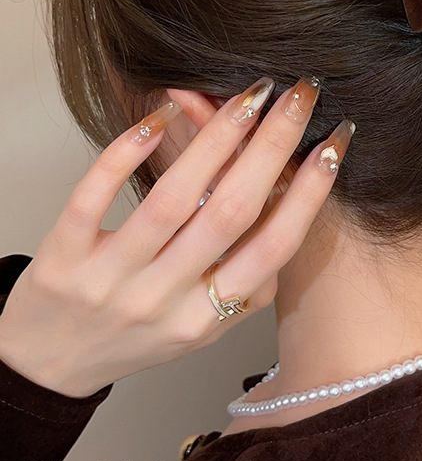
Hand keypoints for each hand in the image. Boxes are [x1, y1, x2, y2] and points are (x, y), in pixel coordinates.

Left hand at [0, 76, 354, 397]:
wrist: (47, 365)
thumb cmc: (132, 336)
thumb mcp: (199, 327)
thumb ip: (248, 285)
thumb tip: (291, 211)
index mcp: (206, 319)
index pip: (274, 248)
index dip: (311, 191)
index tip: (334, 141)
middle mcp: (163, 300)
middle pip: (233, 213)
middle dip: (274, 145)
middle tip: (299, 95)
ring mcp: (111, 279)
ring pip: (173, 199)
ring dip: (217, 137)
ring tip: (248, 96)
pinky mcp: (63, 257)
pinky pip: (95, 197)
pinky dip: (129, 152)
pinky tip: (161, 116)